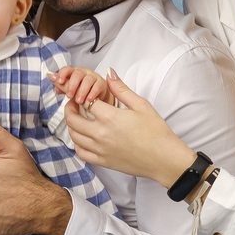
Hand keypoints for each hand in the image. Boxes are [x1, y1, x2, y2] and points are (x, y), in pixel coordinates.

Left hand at [49, 66, 110, 106]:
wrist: (97, 95)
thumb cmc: (82, 90)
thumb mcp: (71, 89)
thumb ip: (61, 85)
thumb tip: (51, 78)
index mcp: (74, 72)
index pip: (67, 69)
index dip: (62, 74)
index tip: (59, 81)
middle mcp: (84, 72)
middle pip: (77, 74)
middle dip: (72, 85)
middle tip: (69, 96)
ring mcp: (93, 77)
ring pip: (87, 80)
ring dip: (82, 91)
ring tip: (79, 101)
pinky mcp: (101, 83)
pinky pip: (97, 86)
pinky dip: (93, 93)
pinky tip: (89, 99)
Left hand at [65, 68, 195, 188]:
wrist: (164, 158)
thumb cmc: (156, 132)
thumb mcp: (141, 105)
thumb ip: (121, 89)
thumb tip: (109, 72)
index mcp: (110, 117)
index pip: (85, 101)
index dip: (80, 95)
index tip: (81, 93)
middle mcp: (101, 134)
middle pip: (73, 120)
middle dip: (69, 109)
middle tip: (73, 104)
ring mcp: (100, 150)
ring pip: (74, 137)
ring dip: (73, 126)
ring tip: (78, 119)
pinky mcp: (103, 162)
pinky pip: (81, 154)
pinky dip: (78, 145)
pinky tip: (84, 139)